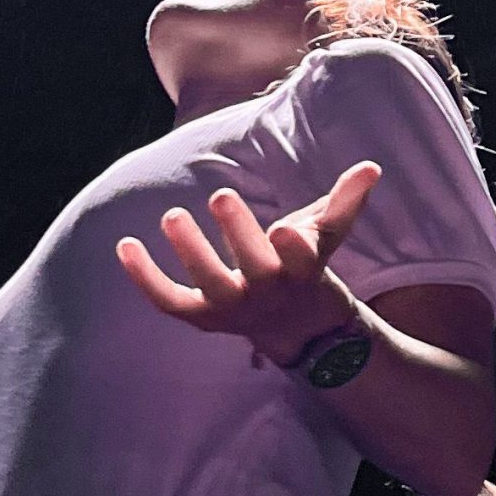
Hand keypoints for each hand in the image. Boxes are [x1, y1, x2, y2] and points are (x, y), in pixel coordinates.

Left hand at [115, 161, 381, 363]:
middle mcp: (267, 291)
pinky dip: (144, 278)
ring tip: (172, 215)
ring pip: (210, 285)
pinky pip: (169, 300)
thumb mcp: (328, 237)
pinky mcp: (202, 316)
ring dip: (191, 252)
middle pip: (254, 269)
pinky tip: (123, 245)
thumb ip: (345, 202)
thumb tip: (371, 167)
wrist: (296, 329)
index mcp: (301, 270)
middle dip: (238, 235)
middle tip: (221, 196)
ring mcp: (232, 308)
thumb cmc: (308, 267)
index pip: (301, 260)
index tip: (285, 226)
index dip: (293, 246)